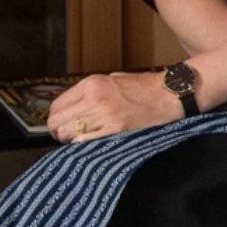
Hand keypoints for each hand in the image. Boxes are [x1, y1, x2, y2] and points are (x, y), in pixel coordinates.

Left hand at [47, 71, 182, 141]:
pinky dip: (82, 146)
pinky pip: (85, 143)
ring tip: (80, 140)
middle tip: (68, 135)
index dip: (56, 118)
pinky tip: (90, 144)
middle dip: (59, 131)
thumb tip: (73, 108)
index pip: (57, 106)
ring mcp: (104, 116)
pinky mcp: (115, 131)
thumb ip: (92, 92)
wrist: (170, 94)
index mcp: (92, 84)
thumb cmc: (145, 87)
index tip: (62, 124)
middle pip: (58, 122)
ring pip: (68, 134)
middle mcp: (94, 98)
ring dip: (70, 140)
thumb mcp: (114, 80)